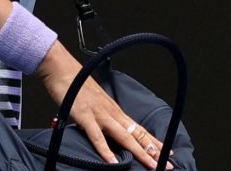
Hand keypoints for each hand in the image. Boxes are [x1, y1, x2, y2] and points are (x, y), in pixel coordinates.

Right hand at [36, 42, 167, 169]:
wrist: (63, 69)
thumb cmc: (76, 85)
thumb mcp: (95, 103)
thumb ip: (102, 118)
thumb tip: (107, 131)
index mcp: (114, 111)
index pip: (139, 129)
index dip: (153, 141)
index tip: (166, 151)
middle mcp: (112, 113)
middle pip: (137, 135)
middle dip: (153, 150)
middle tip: (168, 163)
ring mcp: (100, 115)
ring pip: (124, 137)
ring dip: (139, 152)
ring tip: (151, 165)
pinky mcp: (86, 116)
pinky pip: (97, 137)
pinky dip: (106, 151)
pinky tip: (113, 163)